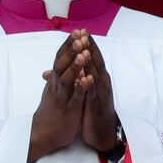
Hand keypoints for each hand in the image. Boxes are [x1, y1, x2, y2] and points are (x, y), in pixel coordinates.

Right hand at [28, 29, 91, 162]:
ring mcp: (62, 97)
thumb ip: (56, 76)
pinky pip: (74, 98)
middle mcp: (56, 86)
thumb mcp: (54, 89)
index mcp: (55, 80)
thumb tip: (55, 62)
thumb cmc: (52, 109)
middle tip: (80, 35)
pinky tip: (87, 78)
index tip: (78, 30)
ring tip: (84, 53)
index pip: (60, 58)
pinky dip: (80, 88)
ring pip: (67, 79)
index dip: (68, 45)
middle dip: (71, 50)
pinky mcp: (68, 110)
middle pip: (62, 65)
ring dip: (75, 66)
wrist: (42, 135)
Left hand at [80, 33, 119, 151]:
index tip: (80, 31)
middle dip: (90, 48)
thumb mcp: (83, 92)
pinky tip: (87, 77)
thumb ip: (76, 79)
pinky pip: (94, 93)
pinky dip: (91, 84)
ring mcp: (101, 92)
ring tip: (86, 50)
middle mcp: (102, 81)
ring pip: (97, 74)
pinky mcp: (98, 105)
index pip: (92, 57)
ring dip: (92, 62)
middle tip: (85, 33)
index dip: (87, 44)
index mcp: (97, 77)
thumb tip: (58, 70)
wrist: (103, 132)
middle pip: (96, 61)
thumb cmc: (93, 110)